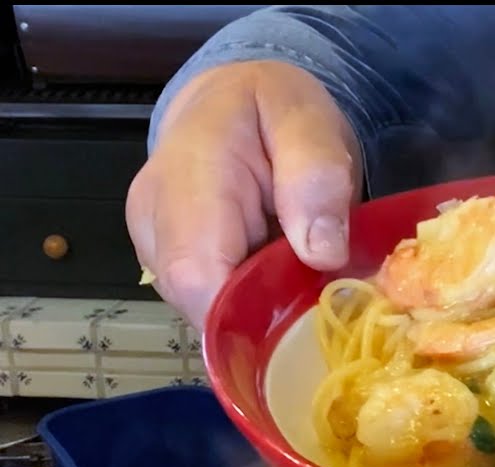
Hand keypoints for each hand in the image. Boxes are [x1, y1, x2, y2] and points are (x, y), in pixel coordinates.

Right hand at [126, 60, 362, 328]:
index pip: (197, 277)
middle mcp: (154, 219)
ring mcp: (153, 244)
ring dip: (257, 308)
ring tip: (297, 277)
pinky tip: (276, 278)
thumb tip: (322, 254)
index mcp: (187, 178)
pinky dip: (248, 302)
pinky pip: (208, 302)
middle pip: (198, 304)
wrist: (232, 99)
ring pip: (204, 310)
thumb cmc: (271, 109)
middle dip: (262, 315)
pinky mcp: (165, 262)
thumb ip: (316, 177)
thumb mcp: (308, 121)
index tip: (306, 319)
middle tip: (316, 297)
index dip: (248, 315)